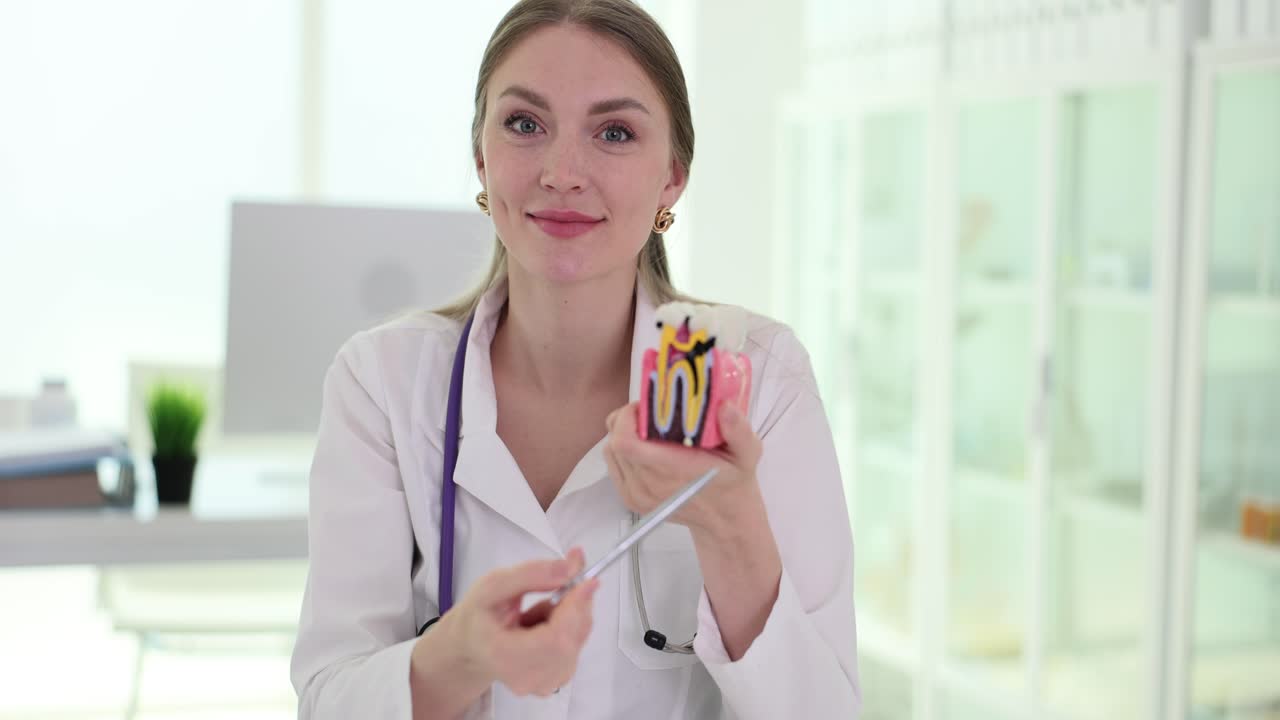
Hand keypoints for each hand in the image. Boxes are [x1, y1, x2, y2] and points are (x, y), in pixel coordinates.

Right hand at [434, 548, 597, 697]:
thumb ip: (531, 574)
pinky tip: (546, 624)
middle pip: (571, 640)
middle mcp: (526, 678)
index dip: (575, 608)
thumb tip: (571, 567)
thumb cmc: (479, 616)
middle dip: (576, 604)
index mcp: (503, 656)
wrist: (473, 645)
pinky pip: (578, 645)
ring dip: (570, 614)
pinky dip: (570, 626)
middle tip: (562, 581)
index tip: (587, 580)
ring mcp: (544, 683)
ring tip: (539, 609)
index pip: (554, 639)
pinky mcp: (557, 680)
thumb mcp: (493, 585)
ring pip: (578, 640)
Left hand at [603, 401, 763, 537]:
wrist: (724, 518)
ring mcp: (636, 494)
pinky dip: (622, 449)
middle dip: (628, 419)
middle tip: (651, 411)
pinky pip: (613, 463)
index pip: (627, 443)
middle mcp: (649, 485)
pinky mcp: (630, 498)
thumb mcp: (747, 453)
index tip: (647, 406)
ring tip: (649, 427)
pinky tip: (645, 445)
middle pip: (616, 441)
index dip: (628, 418)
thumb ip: (738, 430)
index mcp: (674, 472)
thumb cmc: (733, 481)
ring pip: (611, 450)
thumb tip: (725, 406)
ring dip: (624, 432)